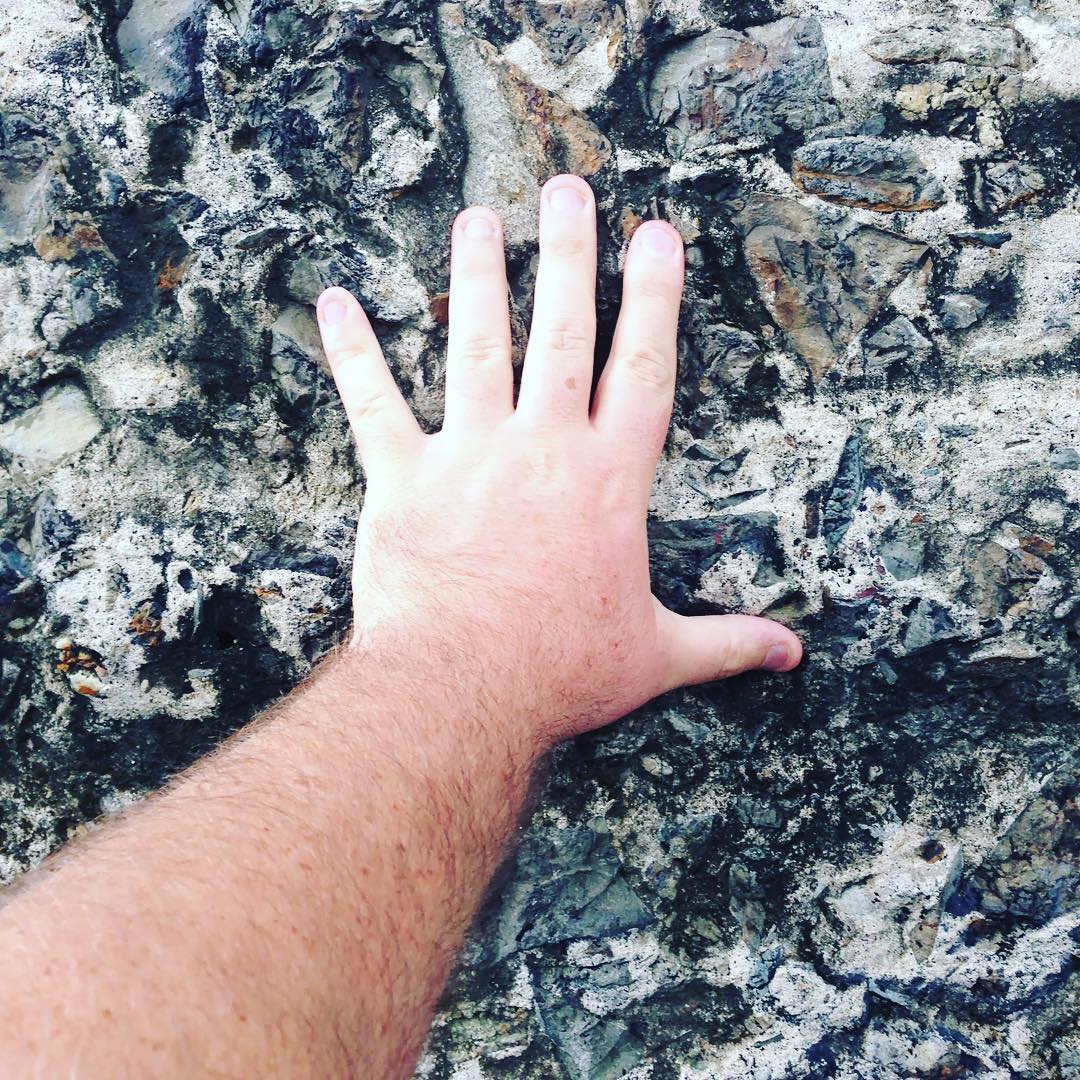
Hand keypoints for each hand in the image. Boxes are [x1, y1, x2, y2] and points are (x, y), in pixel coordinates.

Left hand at [315, 174, 801, 752]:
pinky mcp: (403, 478)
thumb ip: (728, 641)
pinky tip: (335, 302)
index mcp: (606, 481)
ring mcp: (469, 455)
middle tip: (570, 190)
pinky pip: (372, 402)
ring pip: (476, 347)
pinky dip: (351, 352)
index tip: (657, 237)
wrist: (462, 692)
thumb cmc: (561, 673)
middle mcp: (541, 449)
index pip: (643, 370)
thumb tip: (794, 652)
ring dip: (478, 278)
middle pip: (562, 334)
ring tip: (479, 219)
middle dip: (570, 256)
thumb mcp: (658, 656)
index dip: (653, 299)